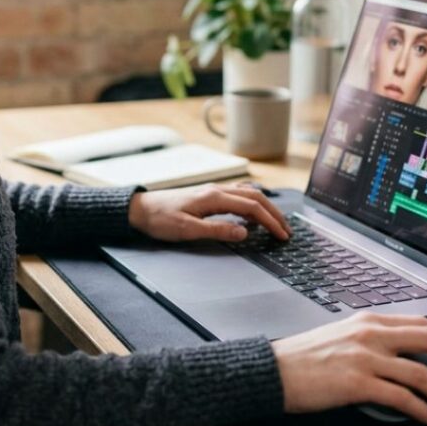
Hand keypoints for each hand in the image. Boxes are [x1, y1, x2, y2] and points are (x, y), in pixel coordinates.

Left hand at [128, 182, 289, 243]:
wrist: (140, 209)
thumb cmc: (160, 220)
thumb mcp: (187, 230)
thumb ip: (217, 230)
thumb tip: (245, 233)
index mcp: (214, 197)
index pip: (252, 207)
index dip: (270, 221)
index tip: (282, 235)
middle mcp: (216, 190)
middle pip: (255, 197)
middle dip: (274, 213)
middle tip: (286, 230)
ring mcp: (212, 191)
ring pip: (247, 194)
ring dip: (264, 207)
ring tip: (275, 222)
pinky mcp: (207, 195)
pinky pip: (237, 195)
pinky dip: (251, 203)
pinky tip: (251, 214)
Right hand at [272, 312, 426, 423]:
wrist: (273, 371)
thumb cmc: (303, 358)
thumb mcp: (340, 336)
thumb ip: (370, 341)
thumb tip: (403, 358)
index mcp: (367, 321)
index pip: (420, 324)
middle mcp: (370, 335)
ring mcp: (364, 358)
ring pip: (421, 373)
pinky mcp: (357, 383)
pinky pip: (402, 397)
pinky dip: (422, 410)